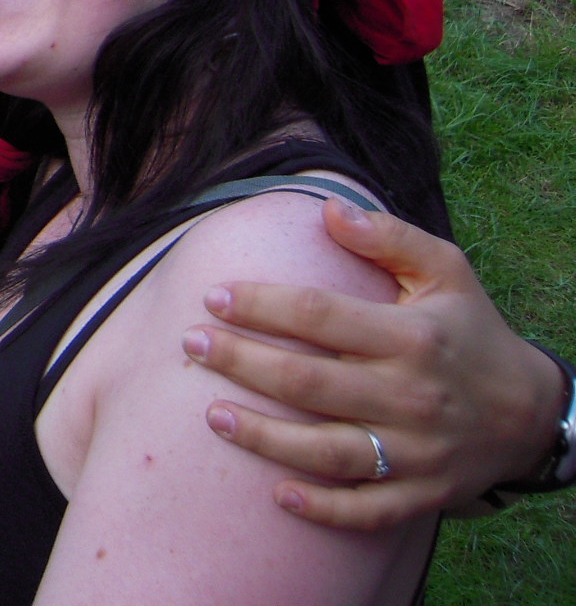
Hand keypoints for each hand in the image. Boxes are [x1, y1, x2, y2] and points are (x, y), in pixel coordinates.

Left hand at [183, 198, 569, 528]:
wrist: (531, 413)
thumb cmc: (470, 331)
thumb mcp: (446, 272)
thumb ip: (389, 237)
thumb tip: (327, 210)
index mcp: (411, 338)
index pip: (320, 316)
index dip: (261, 305)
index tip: (213, 297)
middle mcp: (411, 397)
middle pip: (308, 382)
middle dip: (241, 363)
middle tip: (190, 346)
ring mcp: (416, 453)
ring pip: (327, 451)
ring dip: (264, 436)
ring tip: (211, 414)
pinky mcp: (421, 494)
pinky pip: (366, 510)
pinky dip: (323, 508)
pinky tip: (278, 494)